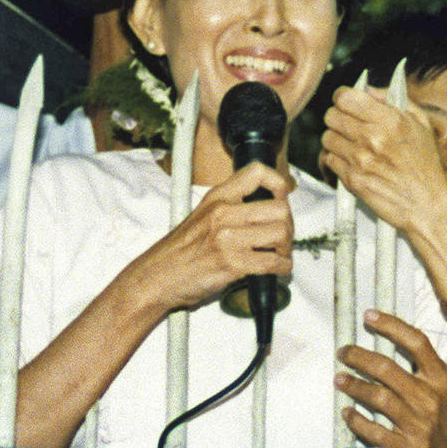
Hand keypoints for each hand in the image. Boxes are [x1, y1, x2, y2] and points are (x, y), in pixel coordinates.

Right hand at [123, 162, 292, 312]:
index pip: (257, 172)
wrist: (157, 275)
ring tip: (279, 254)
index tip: (282, 198)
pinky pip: (271, 262)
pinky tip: (277, 269)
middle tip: (283, 236)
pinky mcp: (231, 263)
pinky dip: (281, 268)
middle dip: (289, 226)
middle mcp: (223, 212)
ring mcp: (227, 237)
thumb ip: (229, 206)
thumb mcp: (201, 214)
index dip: (278, 184)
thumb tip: (264, 208)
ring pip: (280, 234)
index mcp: (217, 197)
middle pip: (279, 208)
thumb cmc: (179, 250)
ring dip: (286, 248)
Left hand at [319, 85, 446, 253]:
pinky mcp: (351, 180)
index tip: (347, 101)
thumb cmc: (426, 165)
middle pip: (331, 116)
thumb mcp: (421, 123)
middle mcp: (371, 138)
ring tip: (352, 143)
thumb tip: (368, 90)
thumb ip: (394, 100)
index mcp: (389, 120)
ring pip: (327, 137)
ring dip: (337, 138)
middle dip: (339, 117)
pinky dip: (337, 158)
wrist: (426, 204)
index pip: (344, 98)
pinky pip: (329, 159)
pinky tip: (353, 160)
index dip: (343, 97)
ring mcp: (359, 160)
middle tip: (350, 123)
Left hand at [336, 310, 446, 447]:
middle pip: (387, 369)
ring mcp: (416, 424)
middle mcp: (429, 399)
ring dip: (354, 386)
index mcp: (442, 380)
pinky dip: (357, 420)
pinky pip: (374, 430)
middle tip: (343, 352)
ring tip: (339, 378)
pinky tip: (347, 412)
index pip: (417, 343)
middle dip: (359, 357)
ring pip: (377, 397)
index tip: (370, 316)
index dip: (392, 326)